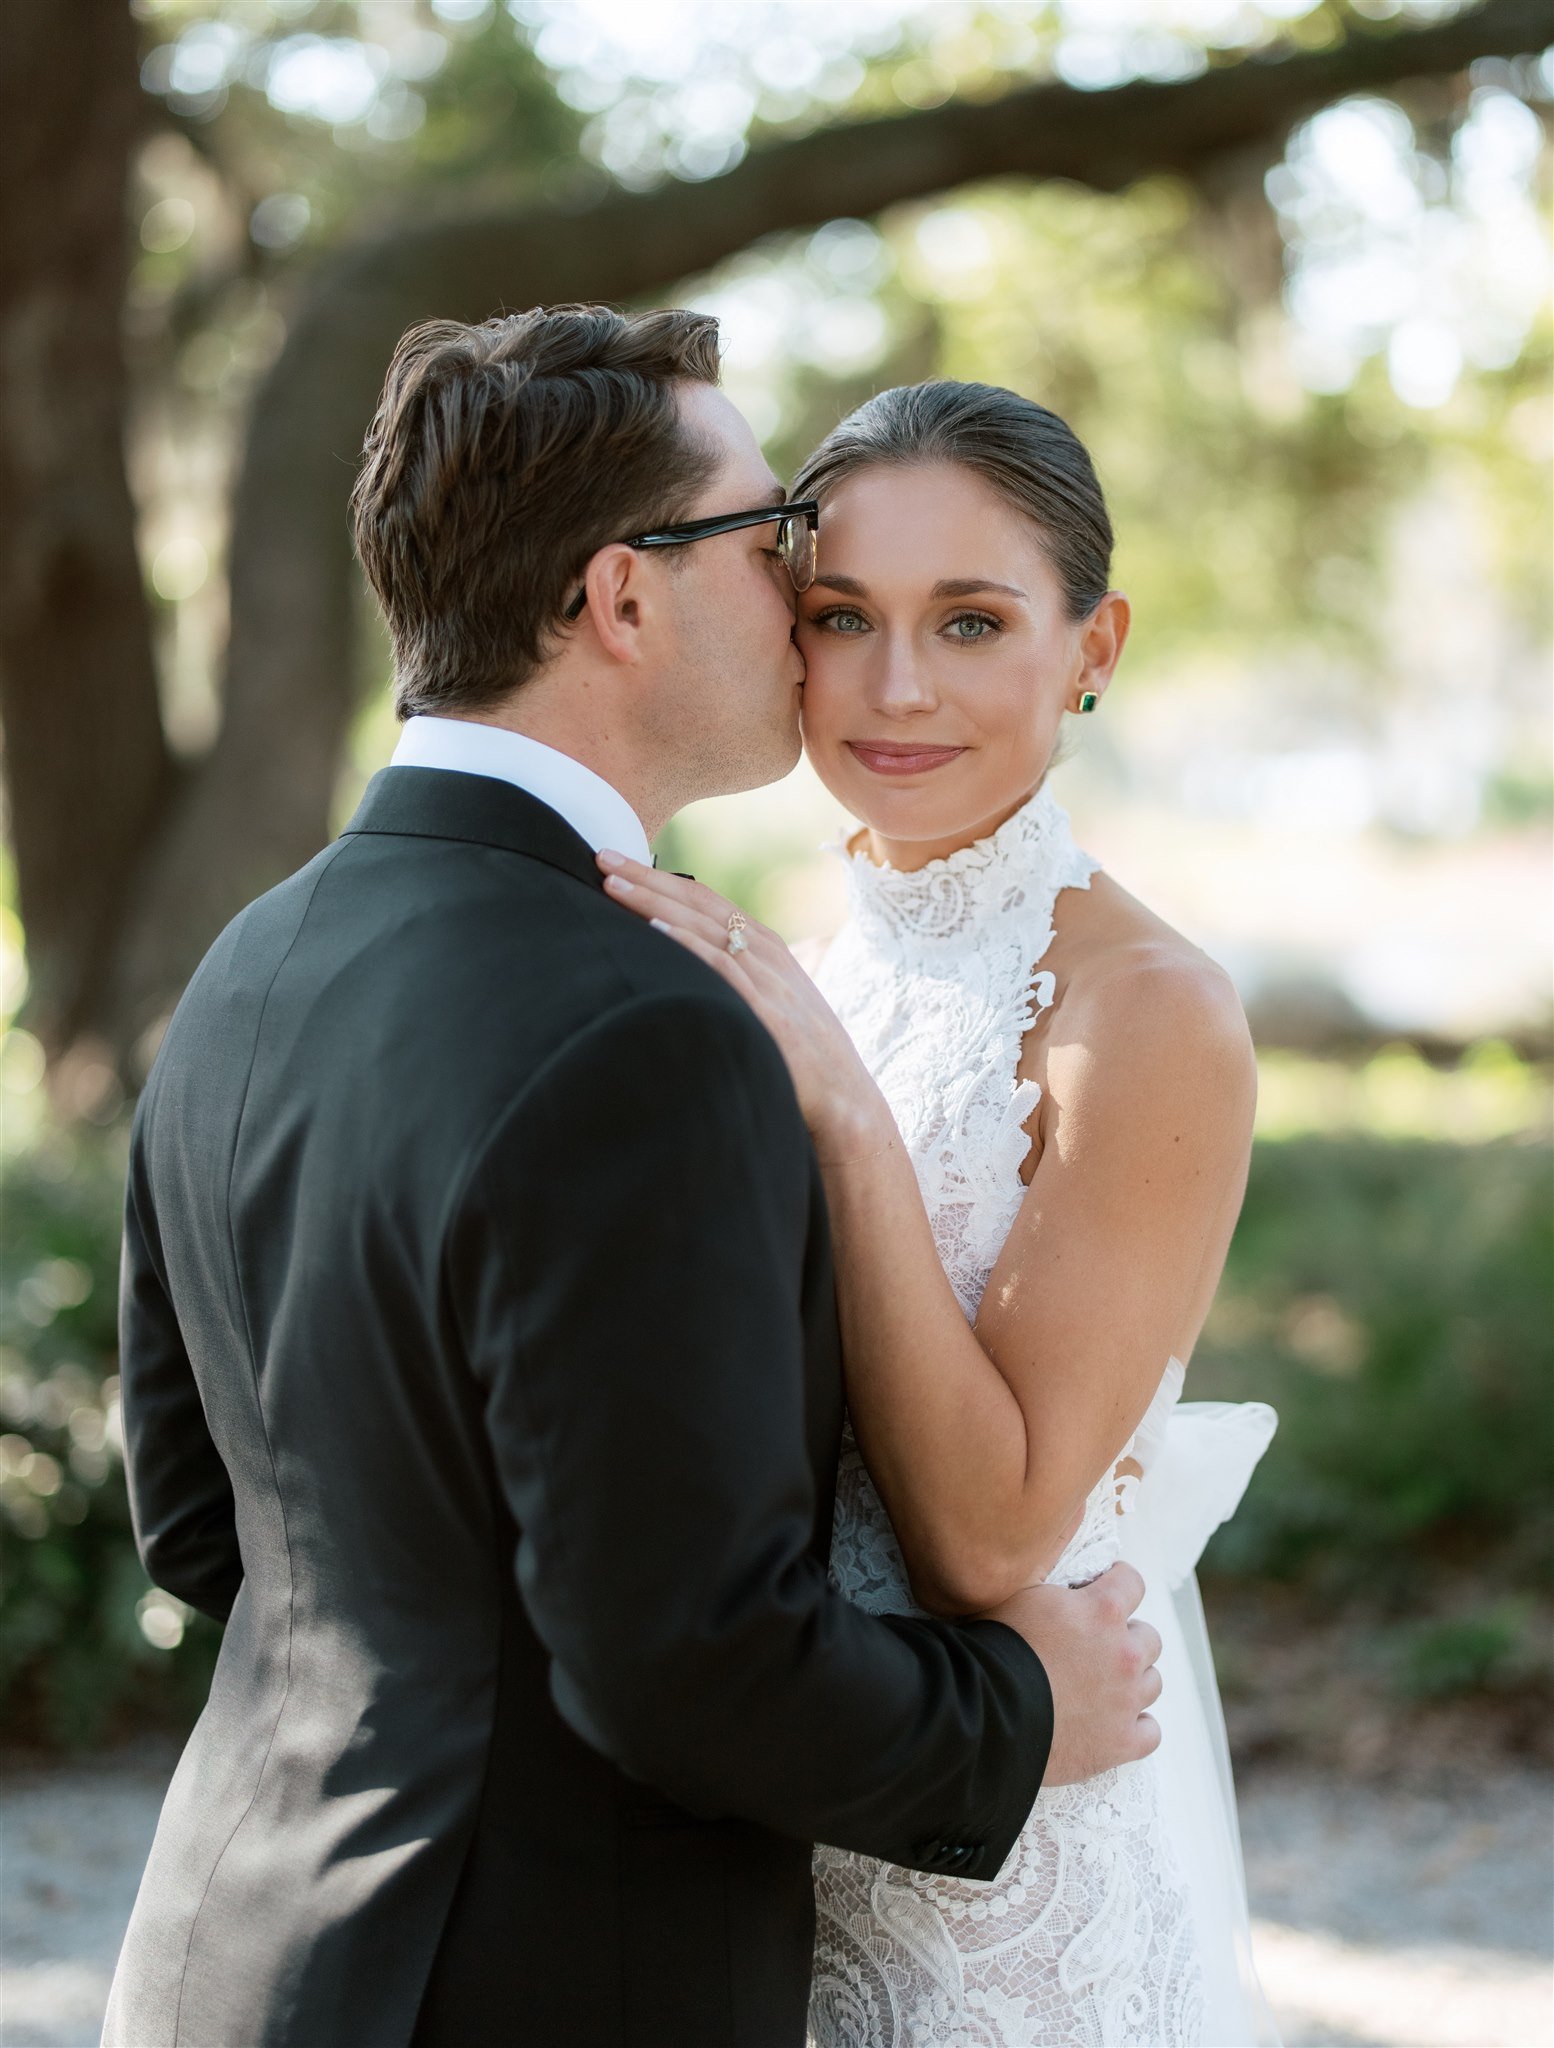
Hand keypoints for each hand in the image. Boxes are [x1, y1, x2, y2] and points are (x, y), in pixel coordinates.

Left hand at [594, 849, 890, 1150]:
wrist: (846, 1103)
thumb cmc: (801, 1058)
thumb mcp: (770, 1004)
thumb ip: (735, 980)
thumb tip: (682, 969)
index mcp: (765, 947)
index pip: (705, 898)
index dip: (661, 876)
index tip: (617, 862)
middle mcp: (765, 955)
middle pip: (697, 903)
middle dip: (647, 877)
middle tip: (600, 855)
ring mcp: (768, 981)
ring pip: (703, 926)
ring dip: (655, 901)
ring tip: (612, 884)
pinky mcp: (767, 1013)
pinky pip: (722, 969)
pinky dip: (688, 945)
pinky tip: (656, 929)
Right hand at [983, 1561, 1161, 1786]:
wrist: (986, 1710)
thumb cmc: (994, 1648)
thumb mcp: (1017, 1595)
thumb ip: (1053, 1589)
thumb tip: (1062, 1584)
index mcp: (1102, 1611)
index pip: (1132, 1582)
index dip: (1118, 1582)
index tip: (1105, 1589)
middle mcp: (1124, 1653)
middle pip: (1148, 1637)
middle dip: (1126, 1638)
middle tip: (1096, 1647)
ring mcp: (1126, 1701)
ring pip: (1152, 1683)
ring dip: (1132, 1681)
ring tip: (1103, 1687)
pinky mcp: (1120, 1743)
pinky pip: (1150, 1732)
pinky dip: (1136, 1727)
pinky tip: (1114, 1724)